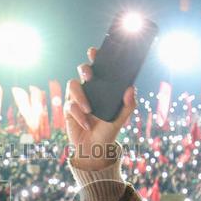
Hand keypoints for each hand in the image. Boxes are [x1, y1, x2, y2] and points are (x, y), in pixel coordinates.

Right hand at [64, 48, 136, 171]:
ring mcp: (77, 99)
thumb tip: (132, 88)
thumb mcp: (121, 118)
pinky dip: (79, 115)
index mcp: (102, 88)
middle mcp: (89, 89)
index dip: (94, 57)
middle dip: (84, 70)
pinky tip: (86, 124)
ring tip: (89, 110)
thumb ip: (128, 105)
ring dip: (81, 96)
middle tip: (90, 77)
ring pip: (72, 86)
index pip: (98, 67)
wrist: (95, 148)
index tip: (94, 52)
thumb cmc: (108, 130)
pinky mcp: (68, 110)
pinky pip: (70, 106)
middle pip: (81, 70)